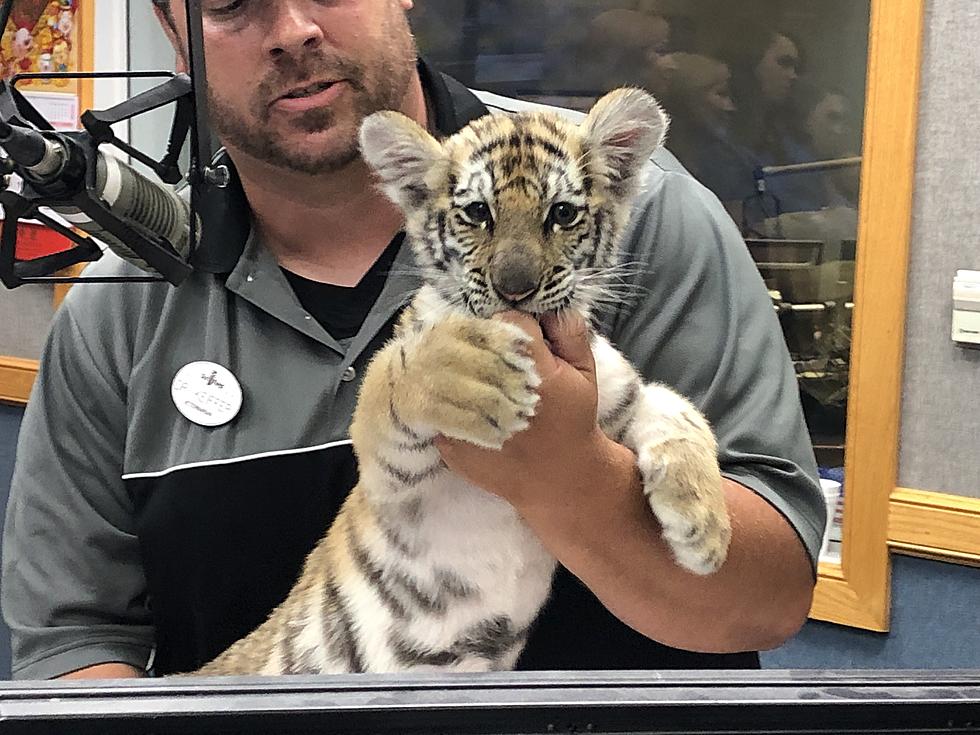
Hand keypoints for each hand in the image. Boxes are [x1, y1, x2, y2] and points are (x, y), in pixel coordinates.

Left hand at [435, 311, 619, 510]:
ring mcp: (469, 421)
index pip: (507, 323)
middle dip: (484, 346)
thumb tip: (547, 304)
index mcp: (535, 372)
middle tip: (496, 361)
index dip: (512, 327)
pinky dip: (449, 400)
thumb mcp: (585, 373)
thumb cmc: (573, 420)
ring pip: (448, 373)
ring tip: (478, 380)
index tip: (517, 340)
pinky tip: (467, 406)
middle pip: (473, 344)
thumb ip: (570, 332)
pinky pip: (438, 404)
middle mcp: (499, 395)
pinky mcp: (450, 443)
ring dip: (460, 371)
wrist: (558, 479)